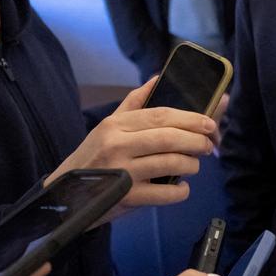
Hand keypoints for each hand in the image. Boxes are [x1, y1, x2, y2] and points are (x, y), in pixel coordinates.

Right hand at [49, 78, 216, 220]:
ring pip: (171, 164)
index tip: (210, 123)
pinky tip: (182, 187)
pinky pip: (165, 194)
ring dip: (191, 164)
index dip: (191, 118)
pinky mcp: (127, 198)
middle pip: (169, 138)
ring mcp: (123, 172)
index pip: (161, 115)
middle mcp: (118, 145)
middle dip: (197, 140)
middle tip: (208, 145)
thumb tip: (158, 77)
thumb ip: (134, 102)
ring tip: (194, 165)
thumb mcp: (107, 126)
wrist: (65, 195)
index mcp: (116, 124)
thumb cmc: (93, 158)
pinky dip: (181, 191)